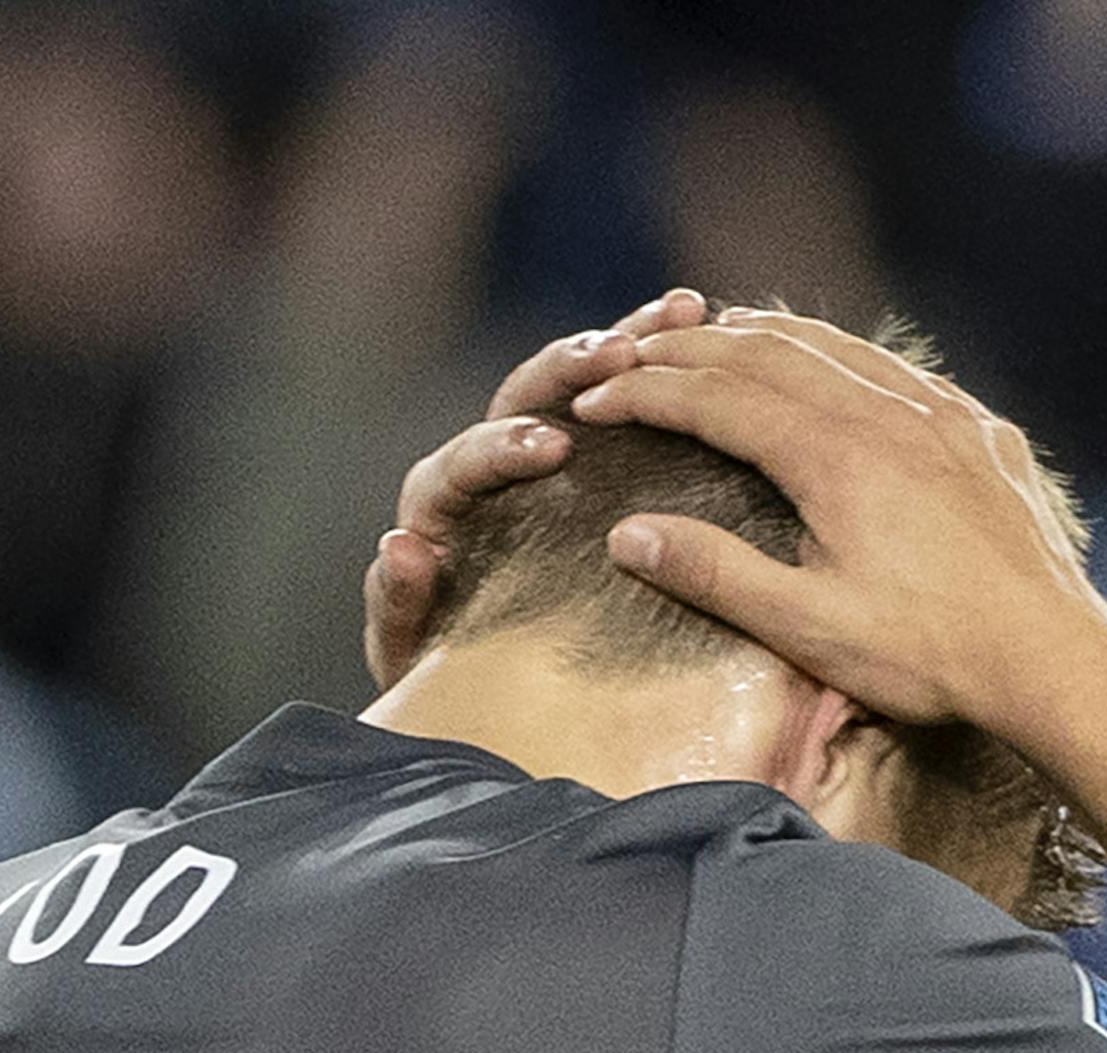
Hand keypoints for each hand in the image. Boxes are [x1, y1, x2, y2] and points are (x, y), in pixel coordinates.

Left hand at [363, 290, 708, 689]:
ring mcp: (542, 454)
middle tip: (622, 352)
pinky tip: (708, 332)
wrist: (484, 688)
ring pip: (577, 381)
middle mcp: (489, 465)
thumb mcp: (414, 652)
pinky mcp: (592, 460)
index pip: (468, 458)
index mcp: (442, 504)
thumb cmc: (444, 674)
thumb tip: (402, 544)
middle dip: (572, 368)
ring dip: (629, 339)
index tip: (554, 447)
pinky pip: (622, 399)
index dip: (506, 447)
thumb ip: (398, 603)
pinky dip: (660, 364)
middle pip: (525, 394)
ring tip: (684, 310)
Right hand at [568, 308, 1106, 759]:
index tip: (598, 399)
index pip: (718, 399)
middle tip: (633, 352)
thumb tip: (628, 535)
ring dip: (762, 336)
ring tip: (712, 335)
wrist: (1050, 657)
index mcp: (834, 457)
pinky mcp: (980, 431)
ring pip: (834, 346)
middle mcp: (886, 413)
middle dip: (689, 351)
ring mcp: (940, 413)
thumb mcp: (807, 628)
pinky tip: (824, 363)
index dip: (649, 393)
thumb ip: (715, 574)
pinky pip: (894, 367)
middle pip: (767, 354)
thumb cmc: (929, 656)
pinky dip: (837, 353)